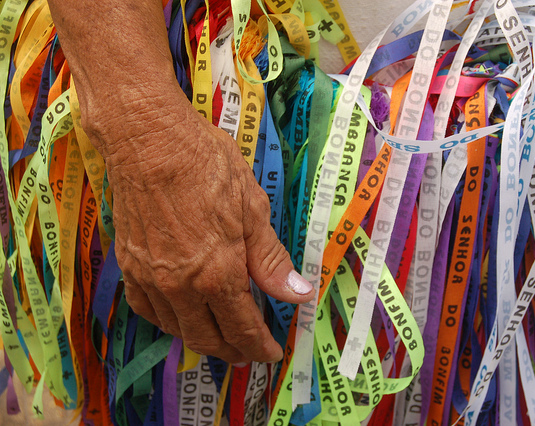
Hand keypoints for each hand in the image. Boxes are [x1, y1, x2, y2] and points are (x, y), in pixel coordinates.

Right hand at [91, 87, 312, 363]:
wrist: (147, 139)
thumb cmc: (206, 165)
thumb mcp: (252, 209)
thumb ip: (270, 259)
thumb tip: (298, 294)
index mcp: (217, 273)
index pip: (243, 329)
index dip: (259, 346)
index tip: (272, 353)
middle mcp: (180, 286)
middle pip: (208, 338)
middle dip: (233, 351)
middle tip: (250, 351)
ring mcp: (150, 278)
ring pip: (177, 329)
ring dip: (202, 339)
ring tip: (221, 334)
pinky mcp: (130, 265)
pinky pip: (147, 310)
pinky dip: (169, 321)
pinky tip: (181, 314)